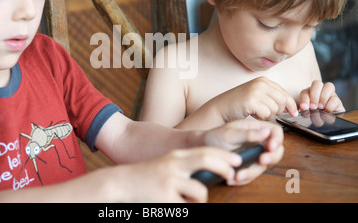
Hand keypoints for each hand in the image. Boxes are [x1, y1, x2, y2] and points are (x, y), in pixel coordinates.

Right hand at [112, 146, 241, 202]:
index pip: (205, 150)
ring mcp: (169, 180)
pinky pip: (186, 206)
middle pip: (206, 159)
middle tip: (231, 175)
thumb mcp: (166, 165)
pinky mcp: (165, 197)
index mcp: (175, 156)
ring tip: (186, 201)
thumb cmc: (147, 176)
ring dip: (199, 199)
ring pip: (200, 191)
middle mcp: (173, 164)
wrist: (121, 183)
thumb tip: (210, 174)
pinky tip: (170, 204)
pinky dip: (183, 206)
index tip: (237, 160)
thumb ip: (185, 166)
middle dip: (223, 166)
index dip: (223, 155)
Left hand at [203, 119, 283, 184]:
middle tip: (260, 161)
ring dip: (253, 172)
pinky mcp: (249, 165)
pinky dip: (245, 178)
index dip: (277, 139)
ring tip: (238, 175)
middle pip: (276, 150)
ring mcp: (254, 154)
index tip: (270, 147)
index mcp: (255, 128)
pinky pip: (253, 174)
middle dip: (270, 158)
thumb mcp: (229, 133)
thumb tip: (266, 132)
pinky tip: (233, 178)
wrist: (203, 148)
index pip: (275, 131)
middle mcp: (258, 141)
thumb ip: (248, 133)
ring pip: (265, 165)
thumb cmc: (215, 136)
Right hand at [216, 77, 297, 121]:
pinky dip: (261, 118)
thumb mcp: (257, 96)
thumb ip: (272, 97)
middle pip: (283, 101)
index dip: (291, 105)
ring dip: (268, 115)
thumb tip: (292, 107)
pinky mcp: (252, 101)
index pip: (285, 93)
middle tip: (266, 113)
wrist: (220, 108)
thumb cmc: (239, 104)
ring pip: (276, 109)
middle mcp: (261, 83)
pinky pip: (267, 114)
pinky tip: (253, 114)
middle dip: (278, 111)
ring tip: (257, 113)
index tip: (294, 113)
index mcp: (264, 81)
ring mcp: (256, 91)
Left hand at [299, 80, 344, 112]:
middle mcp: (320, 90)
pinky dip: (330, 106)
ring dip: (323, 98)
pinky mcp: (338, 102)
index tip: (304, 108)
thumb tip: (303, 108)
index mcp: (309, 92)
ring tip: (320, 108)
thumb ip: (304, 108)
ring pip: (329, 86)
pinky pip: (335, 99)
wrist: (324, 122)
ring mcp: (331, 94)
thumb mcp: (306, 112)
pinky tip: (327, 111)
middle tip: (313, 107)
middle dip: (314, 96)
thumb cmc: (312, 115)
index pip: (305, 92)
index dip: (304, 99)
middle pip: (317, 83)